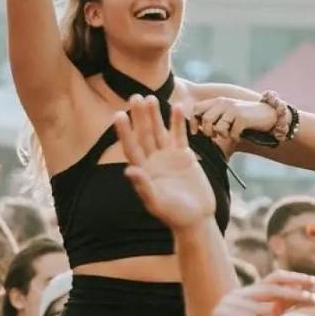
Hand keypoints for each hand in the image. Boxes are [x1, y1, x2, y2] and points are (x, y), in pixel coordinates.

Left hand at [115, 96, 214, 232]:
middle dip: (139, 116)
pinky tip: (177, 107)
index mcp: (144, 170)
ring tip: (151, 97)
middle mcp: (154, 161)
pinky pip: (180, 136)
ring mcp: (169, 157)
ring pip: (160, 132)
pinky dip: (178, 122)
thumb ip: (144, 187)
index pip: (131, 147)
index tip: (118, 115)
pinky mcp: (184, 157)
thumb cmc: (174, 215)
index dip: (125, 131)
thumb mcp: (157, 203)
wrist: (196, 219)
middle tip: (134, 96)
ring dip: (155, 115)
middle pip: (144, 134)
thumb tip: (130, 171)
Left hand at [189, 96, 275, 142]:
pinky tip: (239, 135)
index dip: (193, 122)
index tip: (196, 132)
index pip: (196, 109)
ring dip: (223, 135)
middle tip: (216, 136)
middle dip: (208, 132)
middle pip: (205, 120)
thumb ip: (213, 119)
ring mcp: (233, 109)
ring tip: (229, 134)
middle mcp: (223, 102)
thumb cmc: (244, 119)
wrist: (267, 115)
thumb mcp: (227, 115)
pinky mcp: (242, 117)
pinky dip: (234, 137)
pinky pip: (231, 133)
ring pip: (217, 127)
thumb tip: (197, 131)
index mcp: (217, 101)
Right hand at [202, 273, 314, 315]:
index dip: (294, 279)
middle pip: (271, 287)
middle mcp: (237, 295)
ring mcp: (227, 303)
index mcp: (247, 295)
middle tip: (314, 301)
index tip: (314, 283)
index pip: (273, 278)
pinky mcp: (220, 315)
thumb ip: (281, 308)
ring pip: (264, 309)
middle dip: (295, 294)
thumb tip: (303, 291)